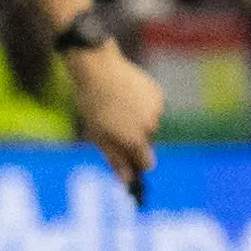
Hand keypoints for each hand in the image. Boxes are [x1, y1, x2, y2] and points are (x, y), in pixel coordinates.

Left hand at [67, 39, 163, 191]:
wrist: (98, 69)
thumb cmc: (92, 104)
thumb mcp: (97, 135)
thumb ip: (115, 159)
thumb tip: (127, 181)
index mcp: (135, 140)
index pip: (147, 163)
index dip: (137, 164)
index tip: (129, 162)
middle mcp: (151, 126)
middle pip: (146, 142)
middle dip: (132, 139)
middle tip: (111, 124)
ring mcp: (157, 109)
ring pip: (148, 123)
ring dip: (136, 120)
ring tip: (115, 106)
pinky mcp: (158, 94)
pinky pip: (151, 107)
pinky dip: (141, 105)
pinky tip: (125, 95)